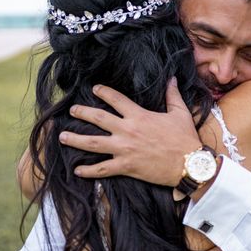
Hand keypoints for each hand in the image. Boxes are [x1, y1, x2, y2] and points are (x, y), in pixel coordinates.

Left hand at [59, 79, 201, 185]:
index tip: (94, 89)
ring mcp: (125, 149)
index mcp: (139, 115)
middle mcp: (128, 130)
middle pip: (98, 119)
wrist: (189, 163)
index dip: (103, 92)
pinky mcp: (126, 166)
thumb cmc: (185, 138)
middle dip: (82, 113)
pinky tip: (77, 170)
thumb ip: (172, 95)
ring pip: (93, 143)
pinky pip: (102, 169)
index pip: (116, 99)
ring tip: (62, 137)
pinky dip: (88, 170)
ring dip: (75, 140)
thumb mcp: (179, 113)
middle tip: (71, 110)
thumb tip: (172, 79)